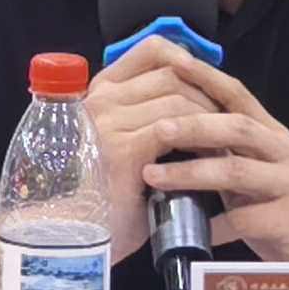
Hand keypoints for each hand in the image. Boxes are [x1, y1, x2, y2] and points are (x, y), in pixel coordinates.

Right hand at [85, 36, 220, 261]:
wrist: (62, 238)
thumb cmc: (91, 201)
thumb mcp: (111, 149)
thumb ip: (139, 126)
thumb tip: (186, 121)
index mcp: (97, 93)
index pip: (151, 50)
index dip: (188, 61)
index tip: (208, 85)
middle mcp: (101, 99)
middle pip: (172, 74)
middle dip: (207, 95)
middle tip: (226, 122)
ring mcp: (110, 121)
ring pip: (178, 98)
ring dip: (209, 119)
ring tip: (223, 142)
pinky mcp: (124, 149)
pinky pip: (175, 129)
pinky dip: (200, 141)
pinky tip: (212, 158)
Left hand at [141, 51, 288, 263]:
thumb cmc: (286, 214)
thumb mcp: (257, 177)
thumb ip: (226, 155)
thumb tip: (172, 134)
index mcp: (274, 137)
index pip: (239, 96)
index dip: (207, 77)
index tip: (173, 63)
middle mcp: (287, 153)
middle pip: (238, 128)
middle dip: (193, 126)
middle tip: (157, 129)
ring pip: (237, 171)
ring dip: (191, 173)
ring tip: (154, 177)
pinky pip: (245, 220)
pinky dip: (213, 225)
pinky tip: (189, 232)